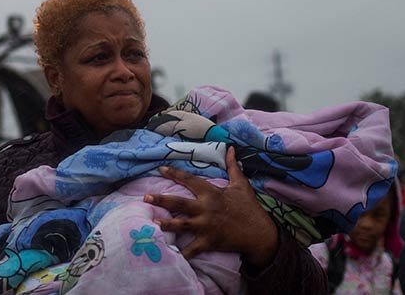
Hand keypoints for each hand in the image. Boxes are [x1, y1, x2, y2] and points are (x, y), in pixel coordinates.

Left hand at [144, 147, 278, 266]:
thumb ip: (232, 166)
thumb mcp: (241, 184)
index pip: (190, 180)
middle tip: (145, 198)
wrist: (259, 233)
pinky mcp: (209, 242)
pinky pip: (192, 249)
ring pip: (181, 224)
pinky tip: (170, 254)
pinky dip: (181, 254)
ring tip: (153, 222)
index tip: (161, 169)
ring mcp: (206, 226)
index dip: (175, 173)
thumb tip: (230, 148)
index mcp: (212, 193)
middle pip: (179, 203)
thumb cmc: (249, 207)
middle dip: (161, 200)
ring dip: (166, 224)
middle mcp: (206, 209)